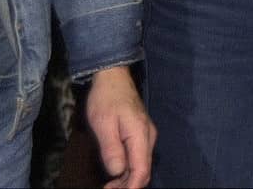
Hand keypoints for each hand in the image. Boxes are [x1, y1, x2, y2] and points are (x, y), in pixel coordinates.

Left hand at [85, 67, 154, 188]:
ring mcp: (147, 134)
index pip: (141, 170)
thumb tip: (117, 172)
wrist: (113, 76)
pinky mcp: (141, 132)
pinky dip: (129, 169)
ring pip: (142, 165)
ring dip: (127, 179)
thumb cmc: (106, 99)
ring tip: (109, 186)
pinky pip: (139, 157)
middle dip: (128, 185)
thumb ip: (111, 148)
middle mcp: (148, 137)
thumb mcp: (103, 124)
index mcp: (140, 135)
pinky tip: (116, 173)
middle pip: (143, 170)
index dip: (130, 187)